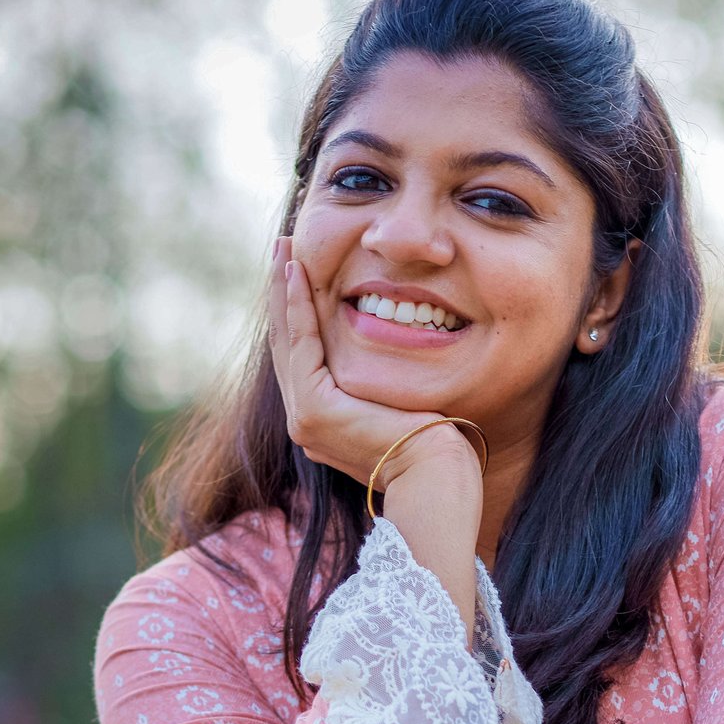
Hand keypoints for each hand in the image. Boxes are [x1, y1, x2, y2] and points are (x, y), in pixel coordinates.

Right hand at [267, 235, 483, 499]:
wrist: (439, 474)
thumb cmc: (437, 444)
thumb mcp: (405, 399)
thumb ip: (387, 378)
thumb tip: (404, 342)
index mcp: (325, 420)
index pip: (306, 354)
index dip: (300, 309)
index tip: (301, 268)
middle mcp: (306, 422)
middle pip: (288, 344)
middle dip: (284, 293)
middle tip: (285, 248)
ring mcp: (305, 419)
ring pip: (288, 340)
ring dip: (285, 290)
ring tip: (286, 248)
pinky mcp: (313, 412)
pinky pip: (303, 345)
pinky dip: (298, 307)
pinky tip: (298, 273)